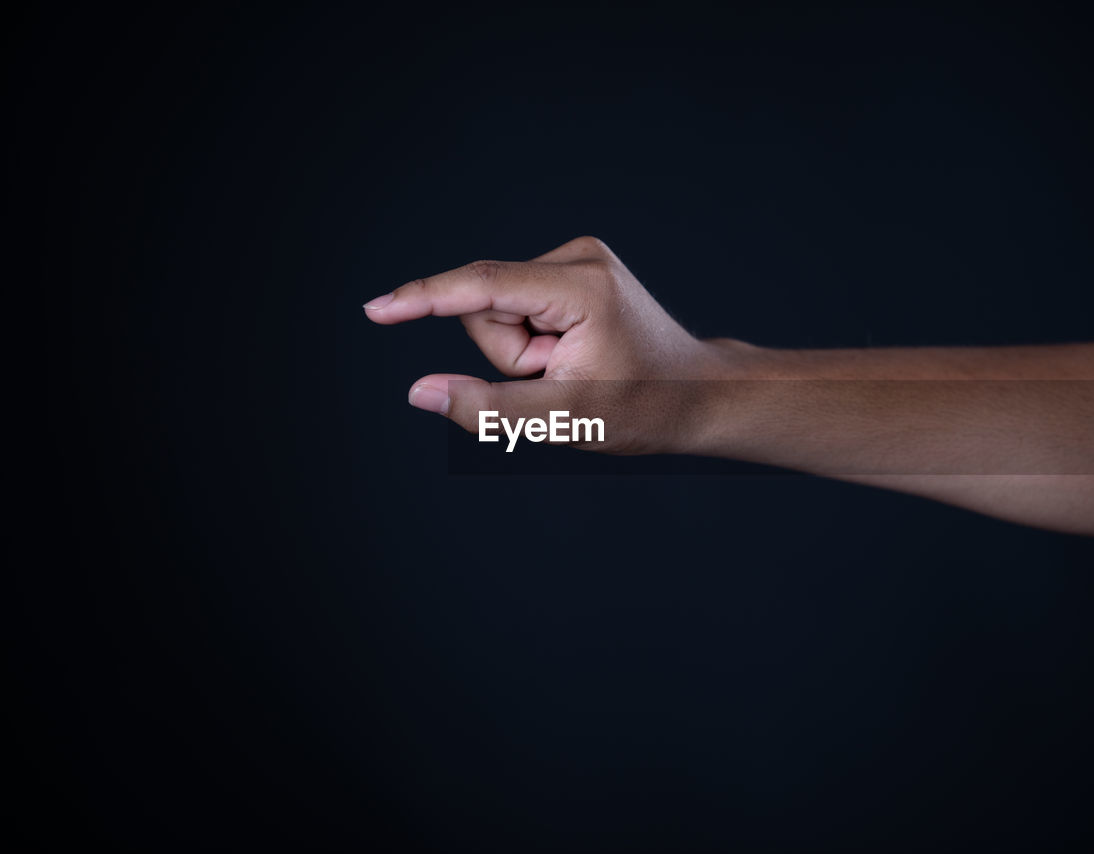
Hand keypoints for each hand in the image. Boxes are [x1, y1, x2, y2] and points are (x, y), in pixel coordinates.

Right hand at [363, 236, 729, 452]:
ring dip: (524, 355)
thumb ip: (488, 409)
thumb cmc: (646, 407)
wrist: (699, 392)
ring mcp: (577, 261)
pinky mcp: (573, 272)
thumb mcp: (566, 418)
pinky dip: (535, 344)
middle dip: (509, 356)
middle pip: (487, 308)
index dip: (423, 300)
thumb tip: (421, 393)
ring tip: (571, 370)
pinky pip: (518, 310)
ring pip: (500, 312)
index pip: (482, 286)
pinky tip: (573, 356)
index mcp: (581, 287)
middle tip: (559, 379)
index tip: (376, 309)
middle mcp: (578, 258)